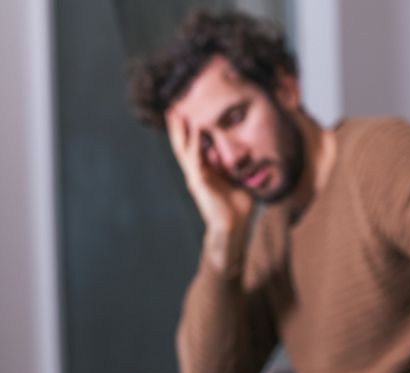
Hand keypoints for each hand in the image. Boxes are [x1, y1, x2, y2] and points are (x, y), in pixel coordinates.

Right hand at [166, 111, 253, 270]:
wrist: (234, 226)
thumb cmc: (237, 207)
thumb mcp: (235, 180)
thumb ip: (230, 167)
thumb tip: (228, 153)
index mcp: (205, 172)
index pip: (193, 147)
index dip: (187, 132)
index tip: (184, 114)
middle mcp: (197, 173)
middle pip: (183, 146)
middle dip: (177, 127)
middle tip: (172, 108)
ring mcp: (196, 177)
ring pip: (184, 150)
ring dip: (180, 131)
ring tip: (176, 114)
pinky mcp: (200, 182)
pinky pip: (197, 159)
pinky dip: (196, 144)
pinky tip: (197, 129)